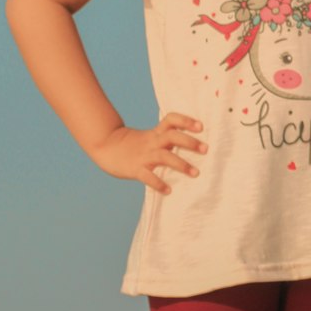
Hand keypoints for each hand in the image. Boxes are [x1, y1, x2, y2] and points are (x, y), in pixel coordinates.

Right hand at [90, 113, 206, 194]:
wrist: (106, 147)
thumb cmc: (133, 145)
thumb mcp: (150, 137)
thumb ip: (167, 139)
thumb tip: (192, 145)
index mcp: (156, 133)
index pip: (171, 120)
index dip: (185, 121)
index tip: (201, 126)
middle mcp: (152, 142)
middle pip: (172, 136)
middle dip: (190, 142)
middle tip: (205, 149)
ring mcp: (143, 156)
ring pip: (164, 156)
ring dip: (181, 164)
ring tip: (196, 173)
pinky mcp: (135, 169)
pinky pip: (148, 176)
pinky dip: (158, 183)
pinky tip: (168, 190)